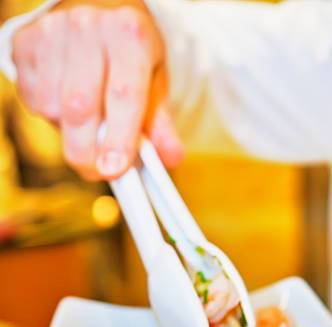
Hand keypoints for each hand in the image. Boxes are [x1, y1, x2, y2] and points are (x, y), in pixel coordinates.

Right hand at [12, 0, 182, 179]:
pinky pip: (32, 99)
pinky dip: (49, 114)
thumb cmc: (130, 52)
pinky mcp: (26, 43)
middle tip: (97, 170)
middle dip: (87, 152)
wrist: (99, 9)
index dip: (117, 139)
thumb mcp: (154, 81)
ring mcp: (53, 32)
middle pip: (79, 108)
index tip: (113, 170)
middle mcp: (88, 26)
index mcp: (129, 35)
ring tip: (88, 120)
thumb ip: (160, 124)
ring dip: (68, 131)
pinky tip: (65, 100)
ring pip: (52, 108)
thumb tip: (170, 159)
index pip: (123, 96)